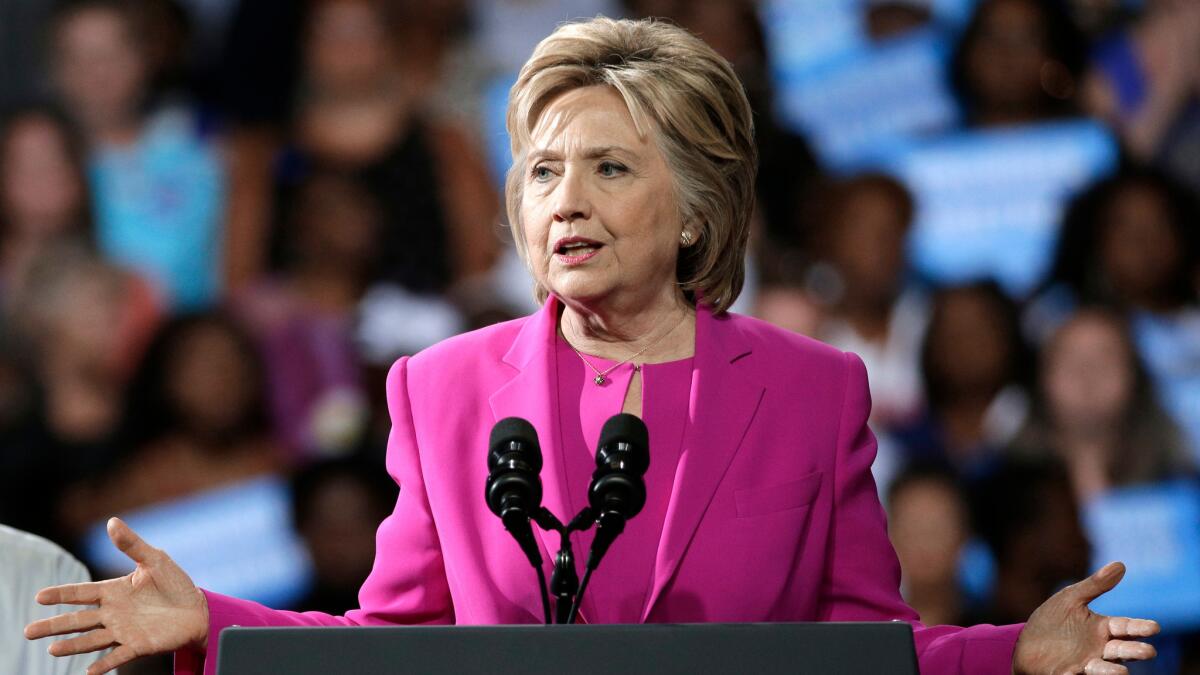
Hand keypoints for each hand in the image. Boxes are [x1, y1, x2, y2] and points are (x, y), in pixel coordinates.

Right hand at [23, 517, 209, 674]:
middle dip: (53, 625)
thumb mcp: (155, 560)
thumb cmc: (175, 585)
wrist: (198, 609)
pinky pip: (118, 656)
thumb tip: (112, 521)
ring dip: (72, 646)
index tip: (39, 596)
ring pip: (92, 640)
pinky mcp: (138, 645)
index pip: (81, 593)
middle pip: (78, 620)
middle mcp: (113, 613)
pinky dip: (104, 664)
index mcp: (114, 591)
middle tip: (28, 631)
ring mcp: (124, 631)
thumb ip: (132, 544)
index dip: (61, 594)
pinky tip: (89, 671)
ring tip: (52, 650)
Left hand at [1013, 562, 1159, 674]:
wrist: (1025, 642)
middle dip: (1135, 651)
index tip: (1154, 627)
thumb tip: (1120, 564)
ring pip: (1105, 669)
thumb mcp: (1071, 598)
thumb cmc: (1052, 620)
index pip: (1126, 628)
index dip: (1140, 628)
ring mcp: (1086, 663)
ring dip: (1114, 671)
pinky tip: (1079, 673)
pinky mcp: (1068, 673)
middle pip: (1123, 651)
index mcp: (1102, 628)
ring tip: (1123, 672)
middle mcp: (1099, 648)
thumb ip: (1095, 585)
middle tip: (1148, 651)